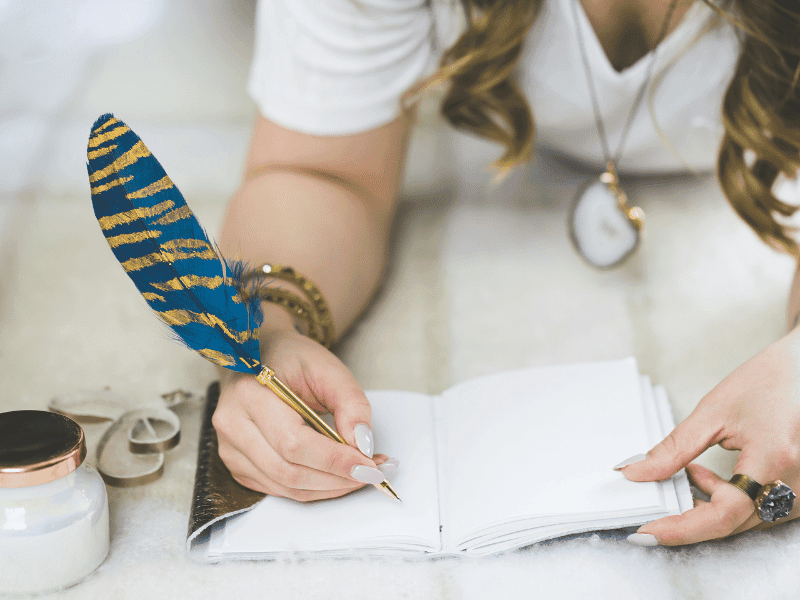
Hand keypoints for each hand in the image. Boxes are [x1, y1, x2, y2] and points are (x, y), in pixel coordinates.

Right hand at [212, 328, 394, 500]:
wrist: (259, 356)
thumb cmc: (292, 359)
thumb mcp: (329, 368)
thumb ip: (351, 403)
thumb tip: (363, 445)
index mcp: (250, 394)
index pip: (294, 442)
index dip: (335, 460)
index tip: (370, 466)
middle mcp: (233, 425)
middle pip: (289, 471)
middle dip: (337, 478)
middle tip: (373, 472)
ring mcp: (230, 449)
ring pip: (286, 486)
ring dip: (329, 487)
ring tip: (360, 473)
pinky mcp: (237, 465)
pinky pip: (279, 489)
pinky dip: (314, 487)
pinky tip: (336, 474)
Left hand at [618, 327, 799, 544]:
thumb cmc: (766, 381)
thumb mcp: (713, 412)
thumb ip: (674, 449)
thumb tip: (637, 472)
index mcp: (773, 459)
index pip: (724, 513)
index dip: (682, 527)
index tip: (647, 531)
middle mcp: (795, 483)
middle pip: (732, 523)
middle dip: (687, 518)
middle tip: (653, 509)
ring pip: (744, 520)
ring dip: (707, 506)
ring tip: (688, 474)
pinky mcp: (799, 491)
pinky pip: (757, 510)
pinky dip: (726, 501)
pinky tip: (707, 476)